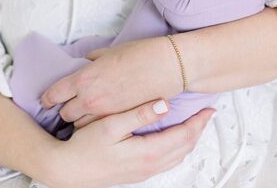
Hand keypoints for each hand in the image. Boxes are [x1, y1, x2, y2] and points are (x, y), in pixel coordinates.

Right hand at [41, 101, 214, 187]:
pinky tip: (171, 138)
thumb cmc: (84, 147)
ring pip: (178, 155)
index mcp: (147, 152)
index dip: (198, 120)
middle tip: (206, 114)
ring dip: (189, 139)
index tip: (208, 108)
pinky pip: (167, 160)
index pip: (184, 135)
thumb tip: (164, 104)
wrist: (68, 170)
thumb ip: (138, 115)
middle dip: (198, 129)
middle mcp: (150, 165)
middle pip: (185, 147)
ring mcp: (144, 171)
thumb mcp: (109, 126)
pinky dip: (176, 148)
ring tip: (193, 124)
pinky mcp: (138, 172)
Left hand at [42, 37, 181, 127]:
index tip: (46, 101)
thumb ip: (92, 60)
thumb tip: (85, 63)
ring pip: (81, 126)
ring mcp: (105, 113)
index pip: (54, 94)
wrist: (168, 66)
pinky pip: (99, 130)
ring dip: (81, 122)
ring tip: (84, 119)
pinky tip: (100, 124)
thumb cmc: (141, 54)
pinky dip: (97, 128)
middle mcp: (90, 98)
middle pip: (65, 114)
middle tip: (68, 109)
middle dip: (65, 111)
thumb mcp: (109, 52)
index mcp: (84, 78)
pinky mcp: (120, 122)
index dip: (47, 99)